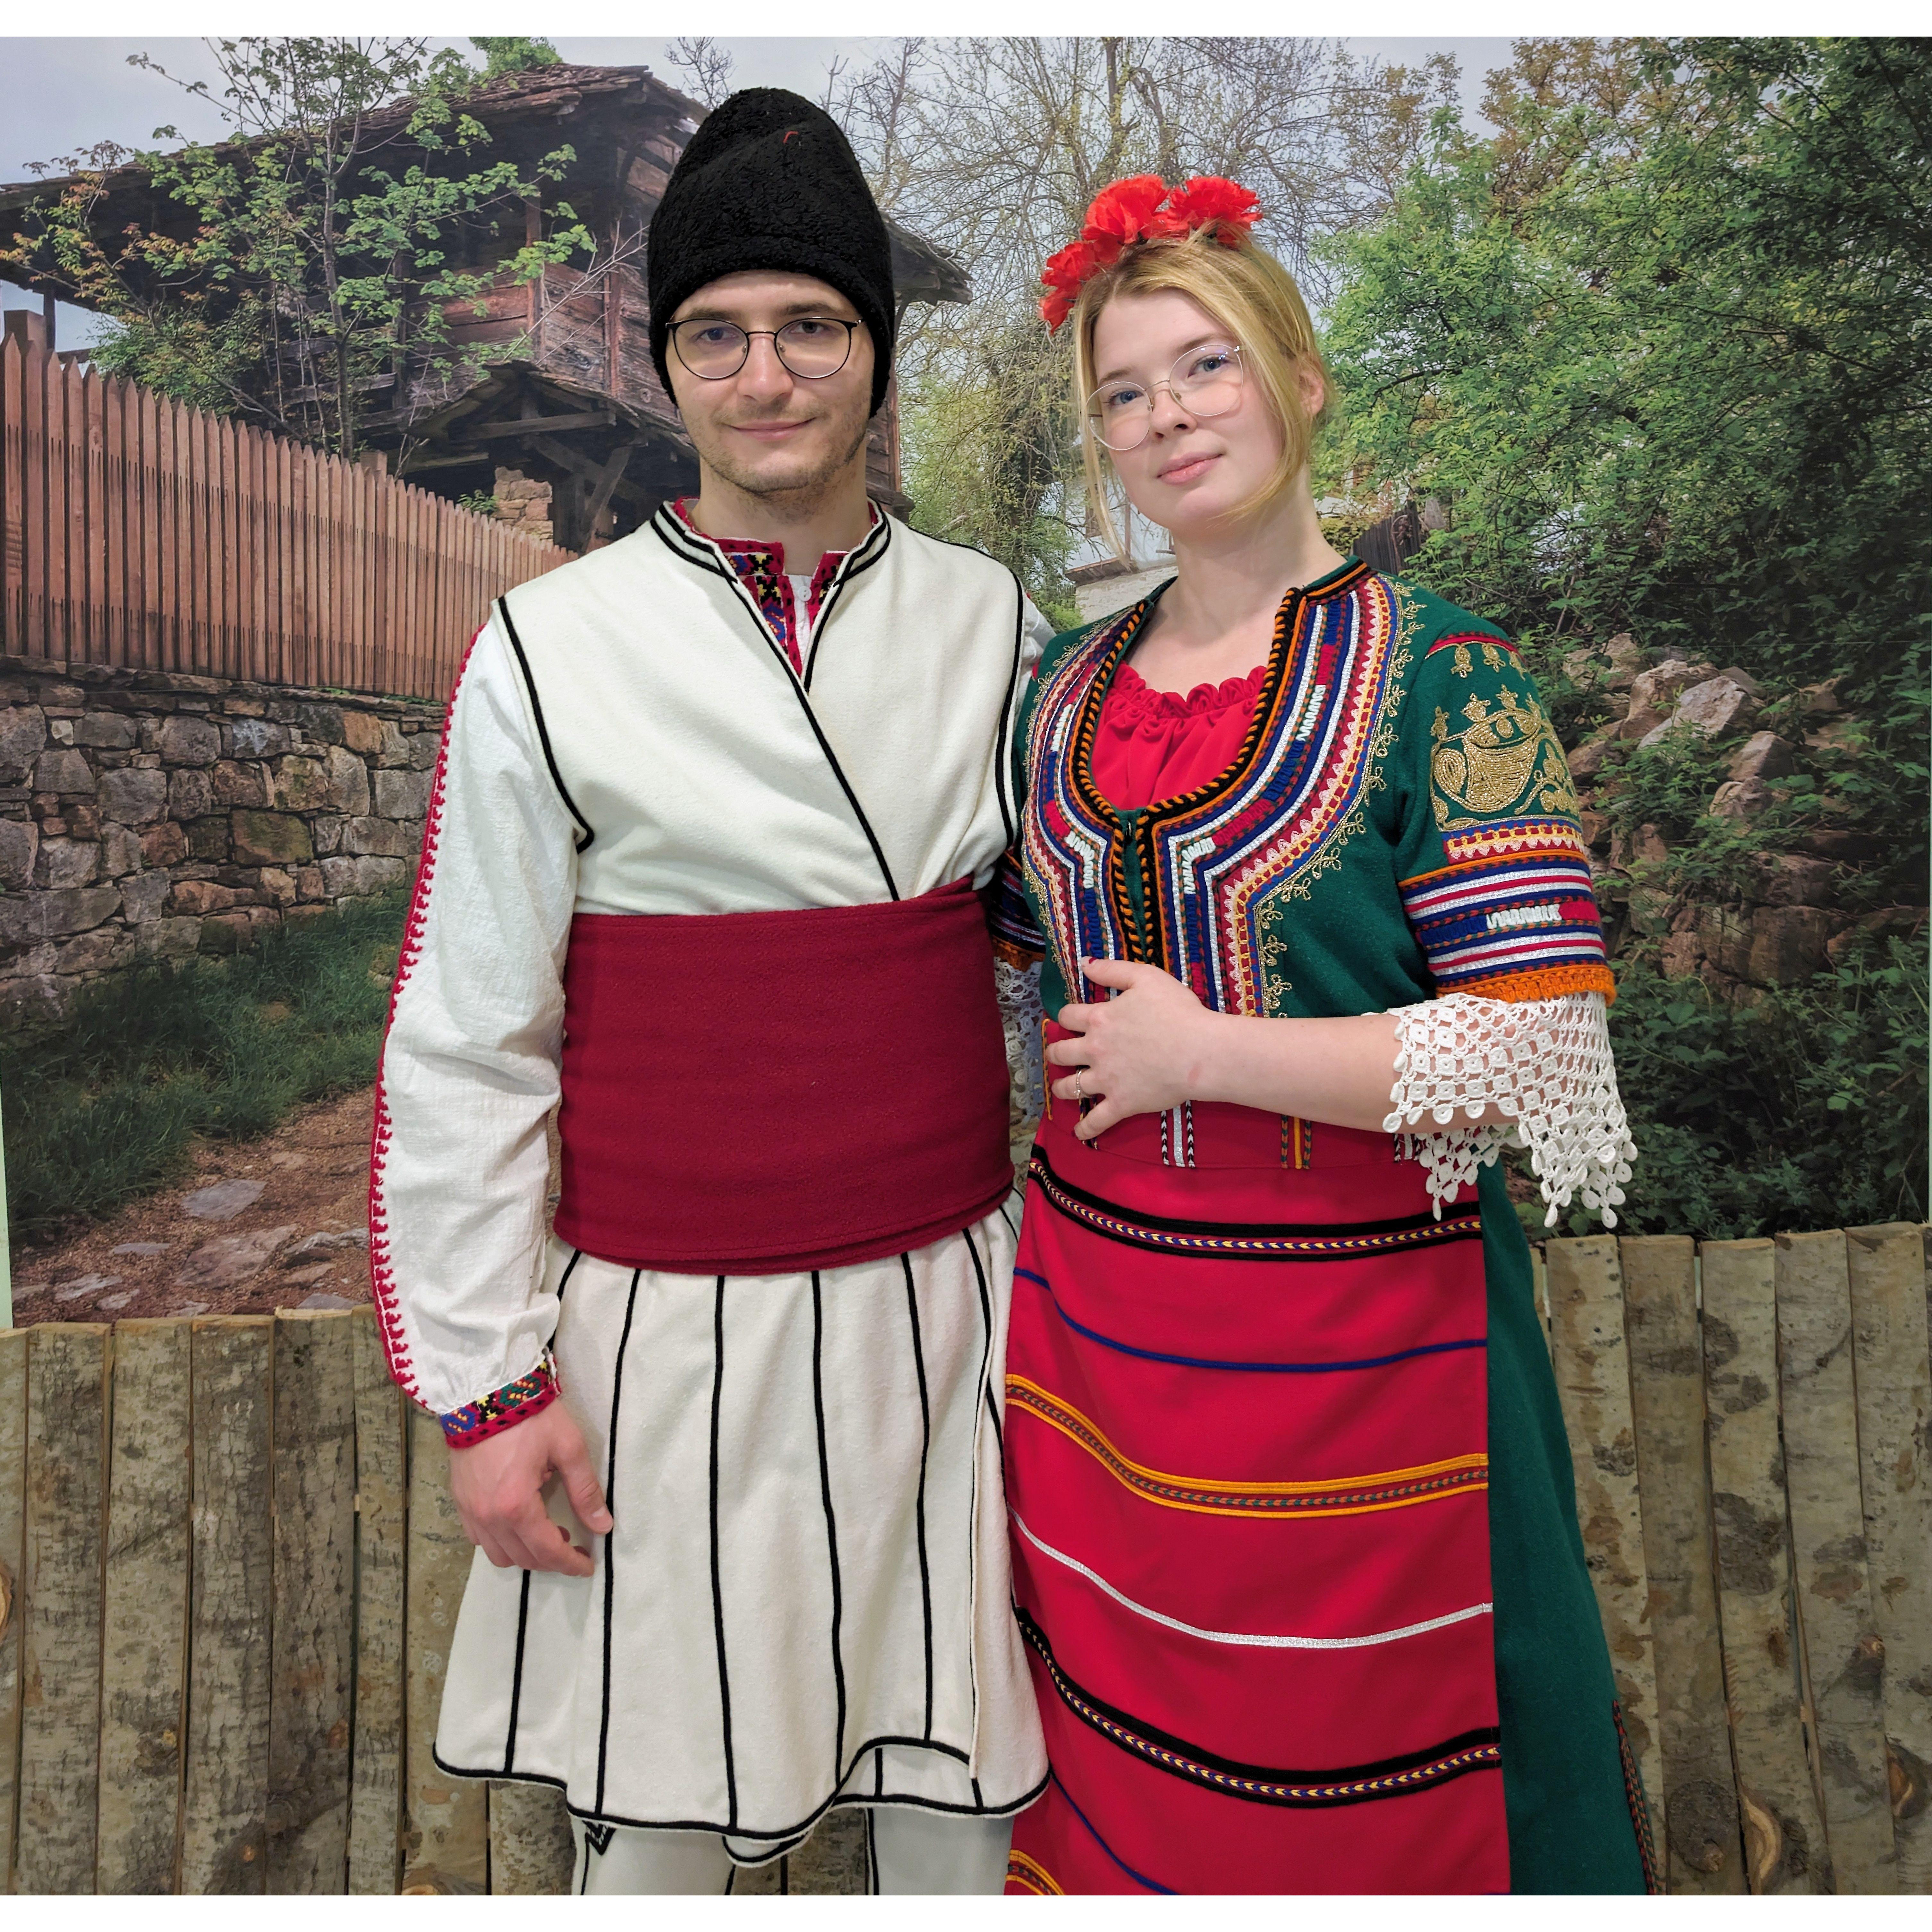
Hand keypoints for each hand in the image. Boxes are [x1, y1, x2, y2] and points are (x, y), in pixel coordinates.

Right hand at [447, 1398, 612, 1576]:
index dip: (570, 1563)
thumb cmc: (531, 1416)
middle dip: (551, 1561)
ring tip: (548, 1535)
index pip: (547, 1551)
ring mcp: (469, 1511)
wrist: (485, 1390)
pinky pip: (479, 1538)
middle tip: (574, 1548)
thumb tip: (602, 1525)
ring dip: (525, 1554)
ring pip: (498, 1554)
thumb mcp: (568, 1448)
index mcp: (516, 1506)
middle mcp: (488, 1516)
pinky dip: (501, 1542)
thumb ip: (585, 1490)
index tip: (587, 1566)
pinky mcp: (459, 1500)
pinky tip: (519, 1525)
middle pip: (523, 1558)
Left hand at [1044, 957, 1221, 1139]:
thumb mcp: (1146, 977)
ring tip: (1061, 1088)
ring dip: (1061, 1087)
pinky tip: (1078, 1133)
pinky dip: (1085, 1129)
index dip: (1065, 1017)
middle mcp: (1096, 1050)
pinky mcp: (1121, 1103)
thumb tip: (1084, 964)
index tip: (1068, 1020)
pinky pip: (1096, 1121)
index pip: (1066, 1016)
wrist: (1200, 1051)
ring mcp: (1106, 1079)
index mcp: (1099, 1019)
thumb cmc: (1178, 1011)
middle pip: (1060, 1052)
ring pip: (1070, 1087)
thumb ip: (1112, 970)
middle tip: (1058, 1054)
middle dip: (1055, 1052)